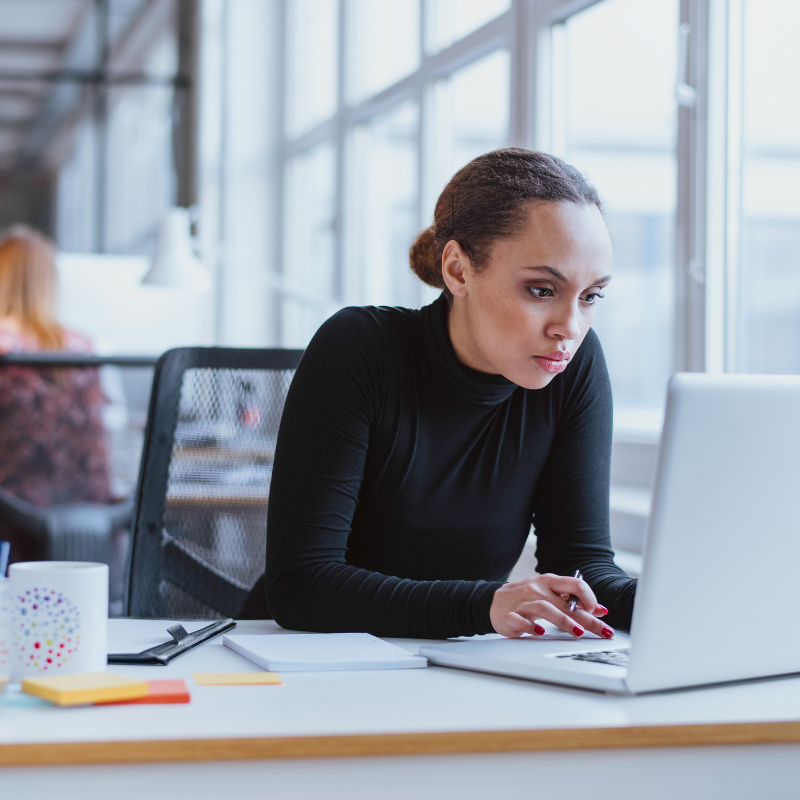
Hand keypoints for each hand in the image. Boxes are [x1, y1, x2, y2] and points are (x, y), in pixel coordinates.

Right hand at [489, 573, 613, 639]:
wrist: (494, 602)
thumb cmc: (526, 599)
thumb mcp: (550, 594)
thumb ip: (573, 601)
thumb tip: (600, 610)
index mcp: (549, 582)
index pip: (575, 584)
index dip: (589, 598)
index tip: (598, 612)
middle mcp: (537, 589)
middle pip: (566, 602)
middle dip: (587, 618)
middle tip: (603, 630)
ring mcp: (523, 602)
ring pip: (545, 608)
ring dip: (563, 621)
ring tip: (578, 632)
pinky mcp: (510, 615)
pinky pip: (520, 620)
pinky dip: (530, 626)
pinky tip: (540, 633)